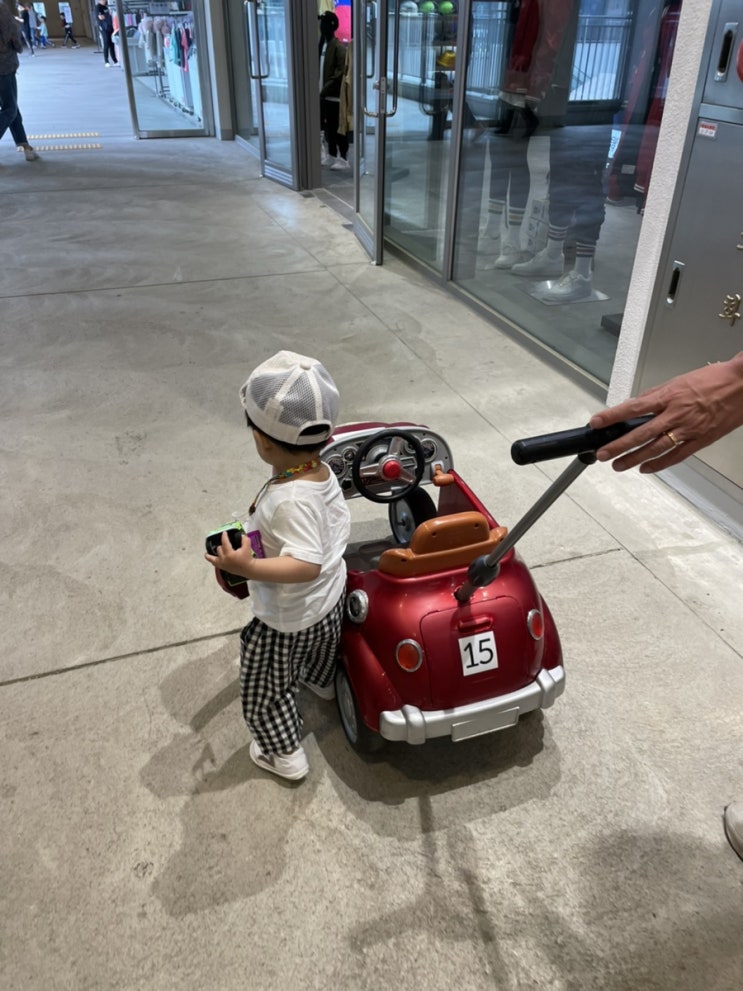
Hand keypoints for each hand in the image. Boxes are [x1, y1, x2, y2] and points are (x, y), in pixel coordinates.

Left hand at [204, 530, 253, 578]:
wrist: (248, 569)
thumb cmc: (247, 558)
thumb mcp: (247, 547)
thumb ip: (244, 540)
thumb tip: (241, 535)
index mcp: (229, 554)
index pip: (225, 543)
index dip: (224, 537)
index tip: (224, 533)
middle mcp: (224, 559)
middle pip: (219, 549)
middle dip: (222, 545)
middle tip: (226, 543)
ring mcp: (222, 564)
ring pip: (212, 558)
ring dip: (213, 553)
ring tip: (208, 551)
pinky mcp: (223, 568)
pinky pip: (214, 563)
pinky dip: (211, 560)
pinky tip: (208, 557)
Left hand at [589, 353, 742, 472]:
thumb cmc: (714, 379)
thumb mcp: (678, 381)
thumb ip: (656, 395)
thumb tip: (636, 404)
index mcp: (669, 396)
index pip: (633, 407)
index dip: (612, 416)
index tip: (596, 422)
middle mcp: (676, 414)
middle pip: (640, 433)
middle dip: (617, 445)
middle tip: (602, 454)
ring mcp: (688, 430)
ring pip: (655, 449)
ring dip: (633, 459)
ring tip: (617, 465)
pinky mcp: (700, 441)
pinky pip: (676, 456)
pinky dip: (658, 464)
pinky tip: (645, 468)